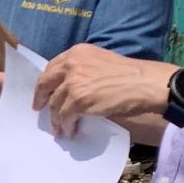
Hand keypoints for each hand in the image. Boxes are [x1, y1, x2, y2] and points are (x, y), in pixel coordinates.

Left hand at [34, 46, 171, 138]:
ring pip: (54, 103)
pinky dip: (65, 125)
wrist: (145, 83)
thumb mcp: (102, 61)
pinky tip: (70, 130)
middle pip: (45, 82)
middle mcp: (72, 64)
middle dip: (40, 97)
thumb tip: (71, 86)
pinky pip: (64, 116)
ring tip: (59, 128)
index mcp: (77, 52)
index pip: (52, 66)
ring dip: (55, 118)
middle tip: (38, 108)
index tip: (44, 91)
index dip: (47, 81)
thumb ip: (84, 68)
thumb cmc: (130, 74)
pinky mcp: (78, 100)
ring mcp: (73, 82)